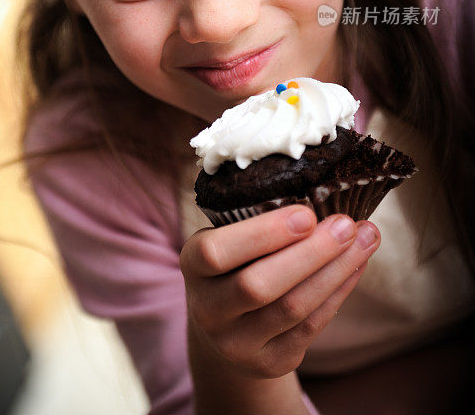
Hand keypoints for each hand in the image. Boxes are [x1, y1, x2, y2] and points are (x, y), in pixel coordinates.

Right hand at [180, 205, 379, 378]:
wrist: (225, 324)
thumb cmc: (235, 261)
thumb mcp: (229, 237)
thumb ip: (257, 220)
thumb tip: (322, 195)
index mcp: (192, 264)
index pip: (217, 252)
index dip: (263, 234)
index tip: (307, 213)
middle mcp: (207, 309)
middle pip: (258, 286)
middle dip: (310, 253)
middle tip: (347, 224)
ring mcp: (235, 343)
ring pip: (292, 308)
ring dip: (336, 270)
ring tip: (365, 238)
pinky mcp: (267, 362)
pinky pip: (309, 328)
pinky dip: (338, 292)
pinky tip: (356, 265)